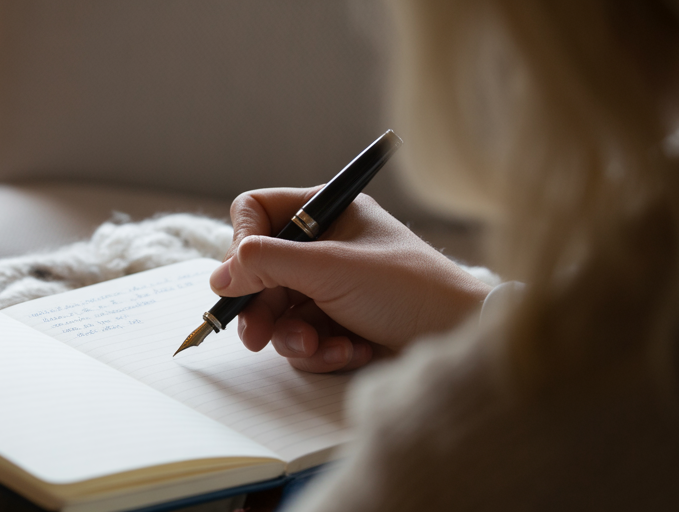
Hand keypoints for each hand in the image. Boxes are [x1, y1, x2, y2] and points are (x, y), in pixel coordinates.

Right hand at [212, 187, 490, 372]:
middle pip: (262, 272)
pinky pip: (305, 338)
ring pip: (280, 312)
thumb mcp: (331, 268)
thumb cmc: (409, 290)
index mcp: (329, 213)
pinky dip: (321, 351)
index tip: (240, 276)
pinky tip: (349, 353)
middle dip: (264, 308)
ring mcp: (334, 288)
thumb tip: (219, 275)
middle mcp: (328, 246)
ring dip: (295, 336)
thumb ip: (268, 264)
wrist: (460, 338)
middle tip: (257, 336)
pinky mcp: (343, 325)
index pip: (259, 213)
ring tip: (321, 346)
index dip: (242, 244)